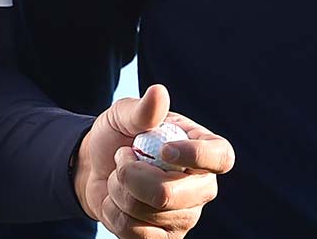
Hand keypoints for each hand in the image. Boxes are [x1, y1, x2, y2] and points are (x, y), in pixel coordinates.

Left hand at [73, 83, 235, 238]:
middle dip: (133, 177)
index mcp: (202, 148)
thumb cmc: (118, 136)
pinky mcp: (165, 238)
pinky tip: (117, 201)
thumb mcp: (123, 115)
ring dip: (119, 190)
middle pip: (174, 195)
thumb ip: (142, 109)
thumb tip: (158, 93)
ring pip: (149, 213)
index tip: (165, 150)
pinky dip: (115, 214)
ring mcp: (185, 216)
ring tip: (118, 176)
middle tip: (121, 157)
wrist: (95, 168)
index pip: (221, 157)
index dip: (197, 156)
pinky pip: (137, 234)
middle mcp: (201, 186)